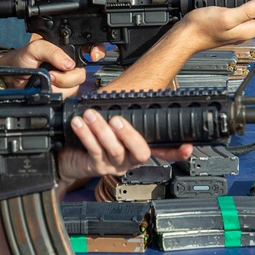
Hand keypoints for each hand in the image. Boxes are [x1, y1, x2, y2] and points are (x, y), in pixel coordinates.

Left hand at [0, 39, 87, 95]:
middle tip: (51, 75)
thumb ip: (53, 52)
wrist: (10, 76)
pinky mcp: (61, 93)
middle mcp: (70, 65)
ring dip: (59, 86)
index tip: (94, 56)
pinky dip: (56, 94)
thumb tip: (69, 64)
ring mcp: (66, 80)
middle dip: (67, 77)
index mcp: (67, 51)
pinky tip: (47, 88)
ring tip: (47, 81)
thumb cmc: (22, 58)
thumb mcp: (36, 48)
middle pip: (82, 74)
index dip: (97, 51)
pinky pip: (66, 96)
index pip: (91, 48)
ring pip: (75, 87)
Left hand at [58, 110, 192, 190]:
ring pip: (114, 150)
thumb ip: (126, 109)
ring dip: (101, 130)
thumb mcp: (113, 117)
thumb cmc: (93, 133)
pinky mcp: (96, 166)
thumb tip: (135, 87)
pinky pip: (93, 150)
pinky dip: (86, 134)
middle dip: (129, 135)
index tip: (187, 147)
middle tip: (117, 120)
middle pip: (140, 152)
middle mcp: (129, 159)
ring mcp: (114, 164)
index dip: (177, 151)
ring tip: (91, 114)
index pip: (164, 151)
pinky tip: (79, 123)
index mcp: (138, 147)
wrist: (67, 154)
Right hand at [178, 0, 254, 51]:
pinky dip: (251, 14)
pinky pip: (245, 21)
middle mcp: (244, 32)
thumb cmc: (203, 28)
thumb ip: (248, 10)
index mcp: (247, 30)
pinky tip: (248, 7)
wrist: (185, 37)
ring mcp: (235, 32)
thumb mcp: (228, 16)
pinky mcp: (227, 28)